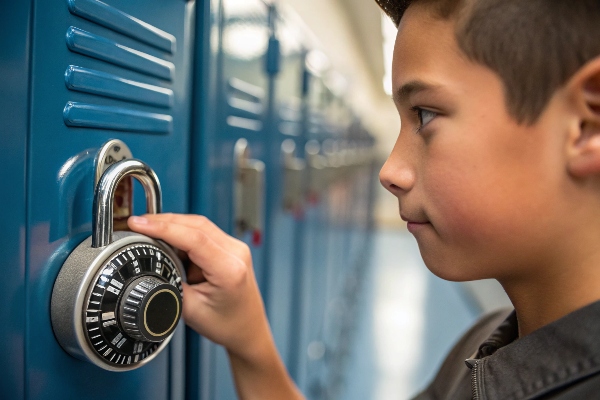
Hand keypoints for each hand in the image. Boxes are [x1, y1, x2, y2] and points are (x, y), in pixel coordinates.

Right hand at [127, 213, 270, 361]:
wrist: (248, 329)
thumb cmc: (227, 324)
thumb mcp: (190, 310)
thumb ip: (170, 285)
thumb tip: (151, 265)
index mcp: (229, 269)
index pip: (194, 238)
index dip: (163, 228)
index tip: (139, 224)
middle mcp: (236, 253)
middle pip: (196, 225)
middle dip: (163, 221)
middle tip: (137, 224)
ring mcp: (235, 247)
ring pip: (199, 225)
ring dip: (173, 225)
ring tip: (148, 232)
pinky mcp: (230, 247)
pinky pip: (203, 232)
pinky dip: (183, 232)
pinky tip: (168, 238)